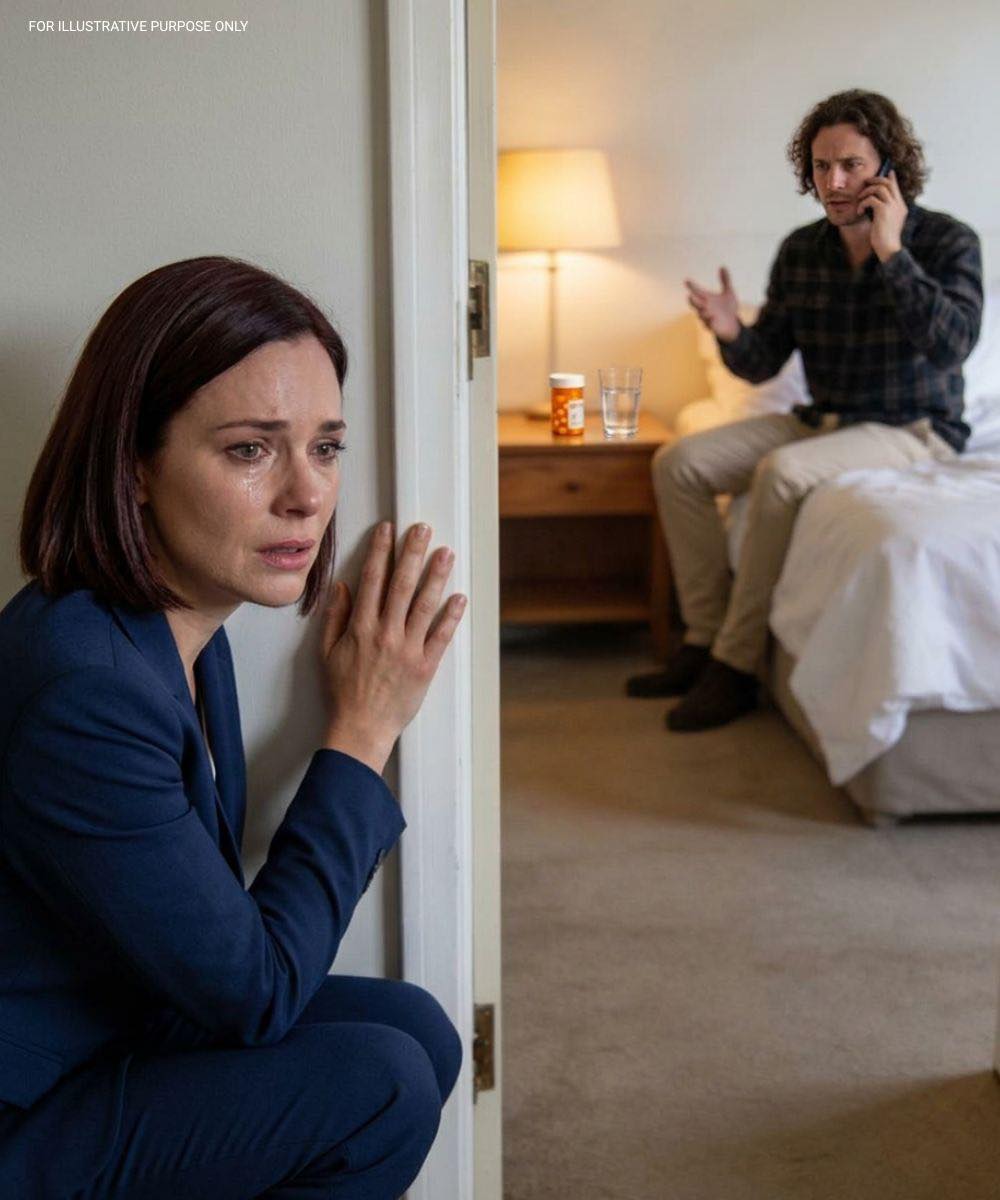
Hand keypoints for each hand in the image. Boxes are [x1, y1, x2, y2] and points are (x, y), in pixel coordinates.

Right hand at [319, 521, 466, 773]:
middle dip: (412, 552)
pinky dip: (451, 616)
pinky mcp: (425, 667)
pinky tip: (459, 597)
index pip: (372, 580)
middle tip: (422, 529)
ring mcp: (407, 649)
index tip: (387, 530)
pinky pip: (441, 636)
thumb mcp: (327, 653)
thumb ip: (335, 618)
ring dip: (436, 576)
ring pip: (425, 604)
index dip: (380, 551)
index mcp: (361, 627)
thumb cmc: (343, 693)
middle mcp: (386, 633)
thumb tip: (342, 587)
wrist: (360, 728)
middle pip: (401, 584)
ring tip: (446, 553)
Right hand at [684, 268, 740, 341]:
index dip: (692, 286)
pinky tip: (712, 317)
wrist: (733, 324)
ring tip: (706, 309)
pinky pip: (708, 324)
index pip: (697, 291)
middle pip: (696, 303)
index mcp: (707, 298)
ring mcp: (707, 317)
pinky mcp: (712, 326)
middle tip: (690, 296)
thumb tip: (723, 266)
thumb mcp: (729, 292)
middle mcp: (705, 307)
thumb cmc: (729, 308)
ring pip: (701, 314)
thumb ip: (725, 280)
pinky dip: (709, 321)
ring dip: (703, 312)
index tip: (687, 280)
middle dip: (693, 301)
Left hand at [858, 168, 906, 260]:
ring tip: (859, 200)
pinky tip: (859, 212)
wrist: (889, 249)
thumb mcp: (887, 222)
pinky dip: (862, 203)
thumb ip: (885, 211)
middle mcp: (898, 204)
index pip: (895, 187)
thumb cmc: (885, 239)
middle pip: (887, 182)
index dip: (891, 178)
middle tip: (865, 183)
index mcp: (901, 207)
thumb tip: (875, 204)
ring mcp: (892, 206)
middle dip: (875, 180)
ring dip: (866, 192)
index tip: (887, 171)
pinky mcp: (883, 211)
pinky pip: (871, 199)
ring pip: (879, 187)